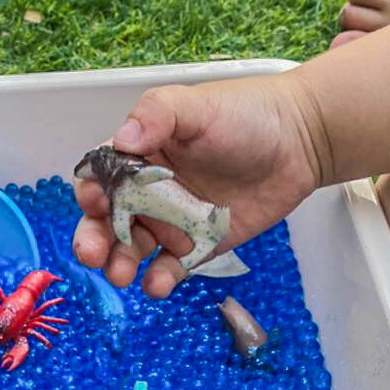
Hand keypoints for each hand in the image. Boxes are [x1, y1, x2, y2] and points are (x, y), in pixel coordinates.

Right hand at [72, 74, 324, 297]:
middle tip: (92, 254)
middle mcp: (148, 192)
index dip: (90, 193)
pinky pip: (169, 270)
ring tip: (121, 273)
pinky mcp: (196, 248)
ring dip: (120, 264)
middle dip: (94, 240)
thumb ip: (157, 115)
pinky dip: (158, 280)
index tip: (95, 203)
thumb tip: (122, 139)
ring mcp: (170, 223)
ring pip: (132, 250)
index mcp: (139, 155)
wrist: (299, 142)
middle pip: (108, 222)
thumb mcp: (197, 107)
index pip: (100, 177)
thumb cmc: (245, 115)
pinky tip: (157, 283)